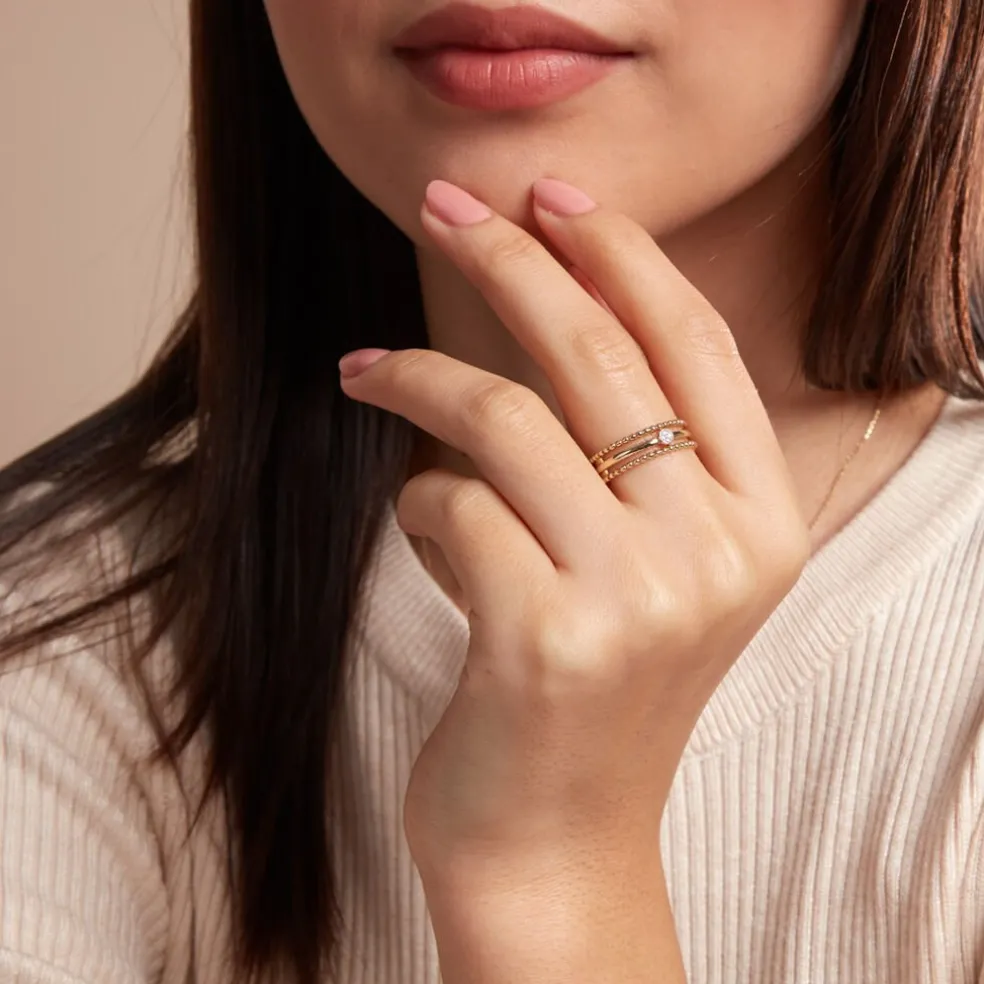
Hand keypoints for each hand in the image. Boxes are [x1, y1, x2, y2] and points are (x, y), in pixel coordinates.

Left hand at [339, 177, 808, 978]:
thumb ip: (628, 457)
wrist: (556, 843)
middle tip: (442, 205)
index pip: (696, 345)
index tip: (554, 195)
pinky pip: (450, 505)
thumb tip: (543, 305)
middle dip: (512, 259)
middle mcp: (719, 551)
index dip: (623, 255)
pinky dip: (417, 508)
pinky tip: (425, 545)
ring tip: (366, 372)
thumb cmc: (589, 689)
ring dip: (421, 381)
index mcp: (761, 522)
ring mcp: (641, 595)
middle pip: (600, 355)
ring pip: (508, 419)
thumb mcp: (645, 566)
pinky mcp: (547, 636)